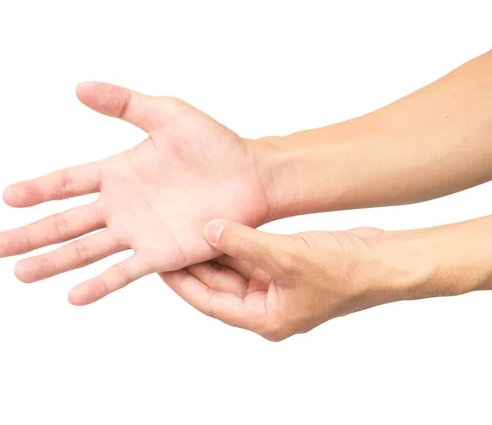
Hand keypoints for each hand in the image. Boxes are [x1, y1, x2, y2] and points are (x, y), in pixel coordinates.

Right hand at [0, 82, 269, 304]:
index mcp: (118, 173)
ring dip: (52, 262)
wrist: (252, 177)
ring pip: (86, 250)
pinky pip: (124, 271)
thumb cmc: (214, 144)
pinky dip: (99, 284)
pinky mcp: (161, 254)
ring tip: (20, 274)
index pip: (67, 182)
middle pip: (66, 222)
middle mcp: (122, 206)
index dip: (37, 190)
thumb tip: (79, 87)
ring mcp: (138, 232)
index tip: (6, 197)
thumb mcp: (166, 114)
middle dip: (29, 234)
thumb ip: (124, 103)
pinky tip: (73, 296)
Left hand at [161, 220, 434, 340]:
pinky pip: (251, 256)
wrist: (385, 261)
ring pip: (233, 268)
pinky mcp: (285, 269)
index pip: (210, 302)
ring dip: (215, 251)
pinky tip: (219, 225)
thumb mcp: (286, 256)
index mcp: (264, 319)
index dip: (183, 282)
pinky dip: (236, 242)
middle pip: (218, 285)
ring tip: (187, 229)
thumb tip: (208, 230)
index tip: (159, 264)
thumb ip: (243, 242)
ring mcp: (275, 287)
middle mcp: (266, 306)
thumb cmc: (345, 271)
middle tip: (167, 242)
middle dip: (196, 264)